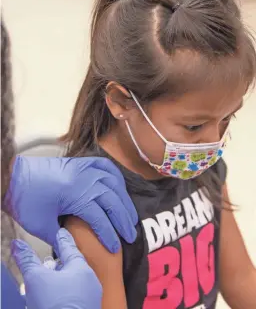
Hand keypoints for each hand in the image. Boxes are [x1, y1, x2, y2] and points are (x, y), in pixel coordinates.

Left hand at [5, 156, 137, 252]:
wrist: (13, 177)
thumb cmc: (24, 200)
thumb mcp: (41, 225)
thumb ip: (61, 239)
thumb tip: (74, 249)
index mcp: (75, 195)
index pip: (100, 218)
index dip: (110, 235)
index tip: (115, 247)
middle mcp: (84, 179)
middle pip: (113, 200)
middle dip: (124, 219)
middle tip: (130, 234)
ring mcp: (83, 168)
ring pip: (113, 183)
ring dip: (124, 199)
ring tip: (130, 214)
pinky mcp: (79, 163)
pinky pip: (104, 165)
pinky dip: (115, 175)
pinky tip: (119, 186)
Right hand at [12, 228, 101, 308]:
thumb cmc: (55, 307)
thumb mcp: (36, 279)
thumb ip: (27, 260)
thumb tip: (17, 245)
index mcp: (81, 267)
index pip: (68, 246)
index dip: (61, 238)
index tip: (60, 231)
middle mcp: (89, 280)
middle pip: (69, 265)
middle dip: (55, 266)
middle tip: (44, 266)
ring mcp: (90, 297)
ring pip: (71, 282)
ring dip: (57, 283)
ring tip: (43, 288)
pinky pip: (73, 296)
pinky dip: (61, 296)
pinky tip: (50, 302)